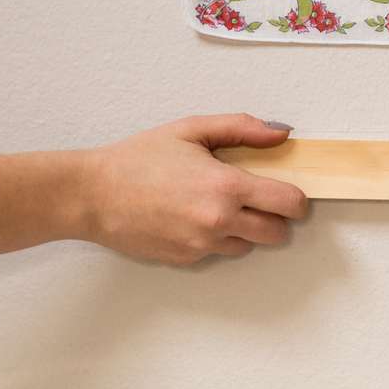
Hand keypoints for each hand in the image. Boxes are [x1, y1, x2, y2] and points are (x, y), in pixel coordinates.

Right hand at [81, 114, 307, 265]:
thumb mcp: (190, 130)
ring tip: (216, 207)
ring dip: (244, 230)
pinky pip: (218, 253)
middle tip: (256, 201)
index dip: (296, 200)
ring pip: (249, 246)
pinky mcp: (188, 259)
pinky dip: (214, 239)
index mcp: (226, 186)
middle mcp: (220, 221)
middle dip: (275, 219)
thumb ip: (241, 128)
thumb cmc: (137, 159)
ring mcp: (204, 245)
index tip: (289, 194)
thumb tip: (281, 132)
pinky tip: (191, 218)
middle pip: (278, 234)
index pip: (290, 204)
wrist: (92, 194)